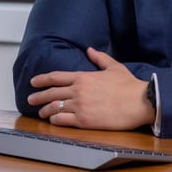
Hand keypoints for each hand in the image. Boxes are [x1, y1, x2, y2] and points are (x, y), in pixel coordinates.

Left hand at [27, 47, 154, 130]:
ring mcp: (80, 106)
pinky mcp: (84, 120)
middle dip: (37, 97)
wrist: (140, 102)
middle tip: (30, 100)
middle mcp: (78, 90)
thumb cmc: (129, 86)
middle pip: (51, 93)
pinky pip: (63, 120)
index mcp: (83, 77)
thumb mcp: (114, 67)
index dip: (41, 79)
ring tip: (41, 113)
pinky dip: (55, 121)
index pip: (55, 77)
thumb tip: (90, 50)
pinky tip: (53, 121)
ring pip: (54, 108)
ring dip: (45, 111)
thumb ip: (100, 58)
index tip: (33, 82)